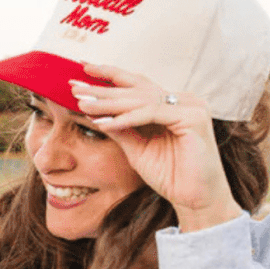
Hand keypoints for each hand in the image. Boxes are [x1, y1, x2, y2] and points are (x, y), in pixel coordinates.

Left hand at [70, 63, 241, 232]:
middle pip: (136, 89)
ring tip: (83, 104)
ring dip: (110, 102)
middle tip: (75, 87)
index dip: (110, 75)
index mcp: (171, 104)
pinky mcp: (194, 118)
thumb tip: (92, 111)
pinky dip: (127, 118)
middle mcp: (183, 100)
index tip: (82, 69)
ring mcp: (191, 106)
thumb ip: (119, 128)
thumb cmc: (170, 174)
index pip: (136, 85)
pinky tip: (105, 123)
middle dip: (103, 89)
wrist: (194, 199)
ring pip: (142, 99)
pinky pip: (152, 113)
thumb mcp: (135, 147)